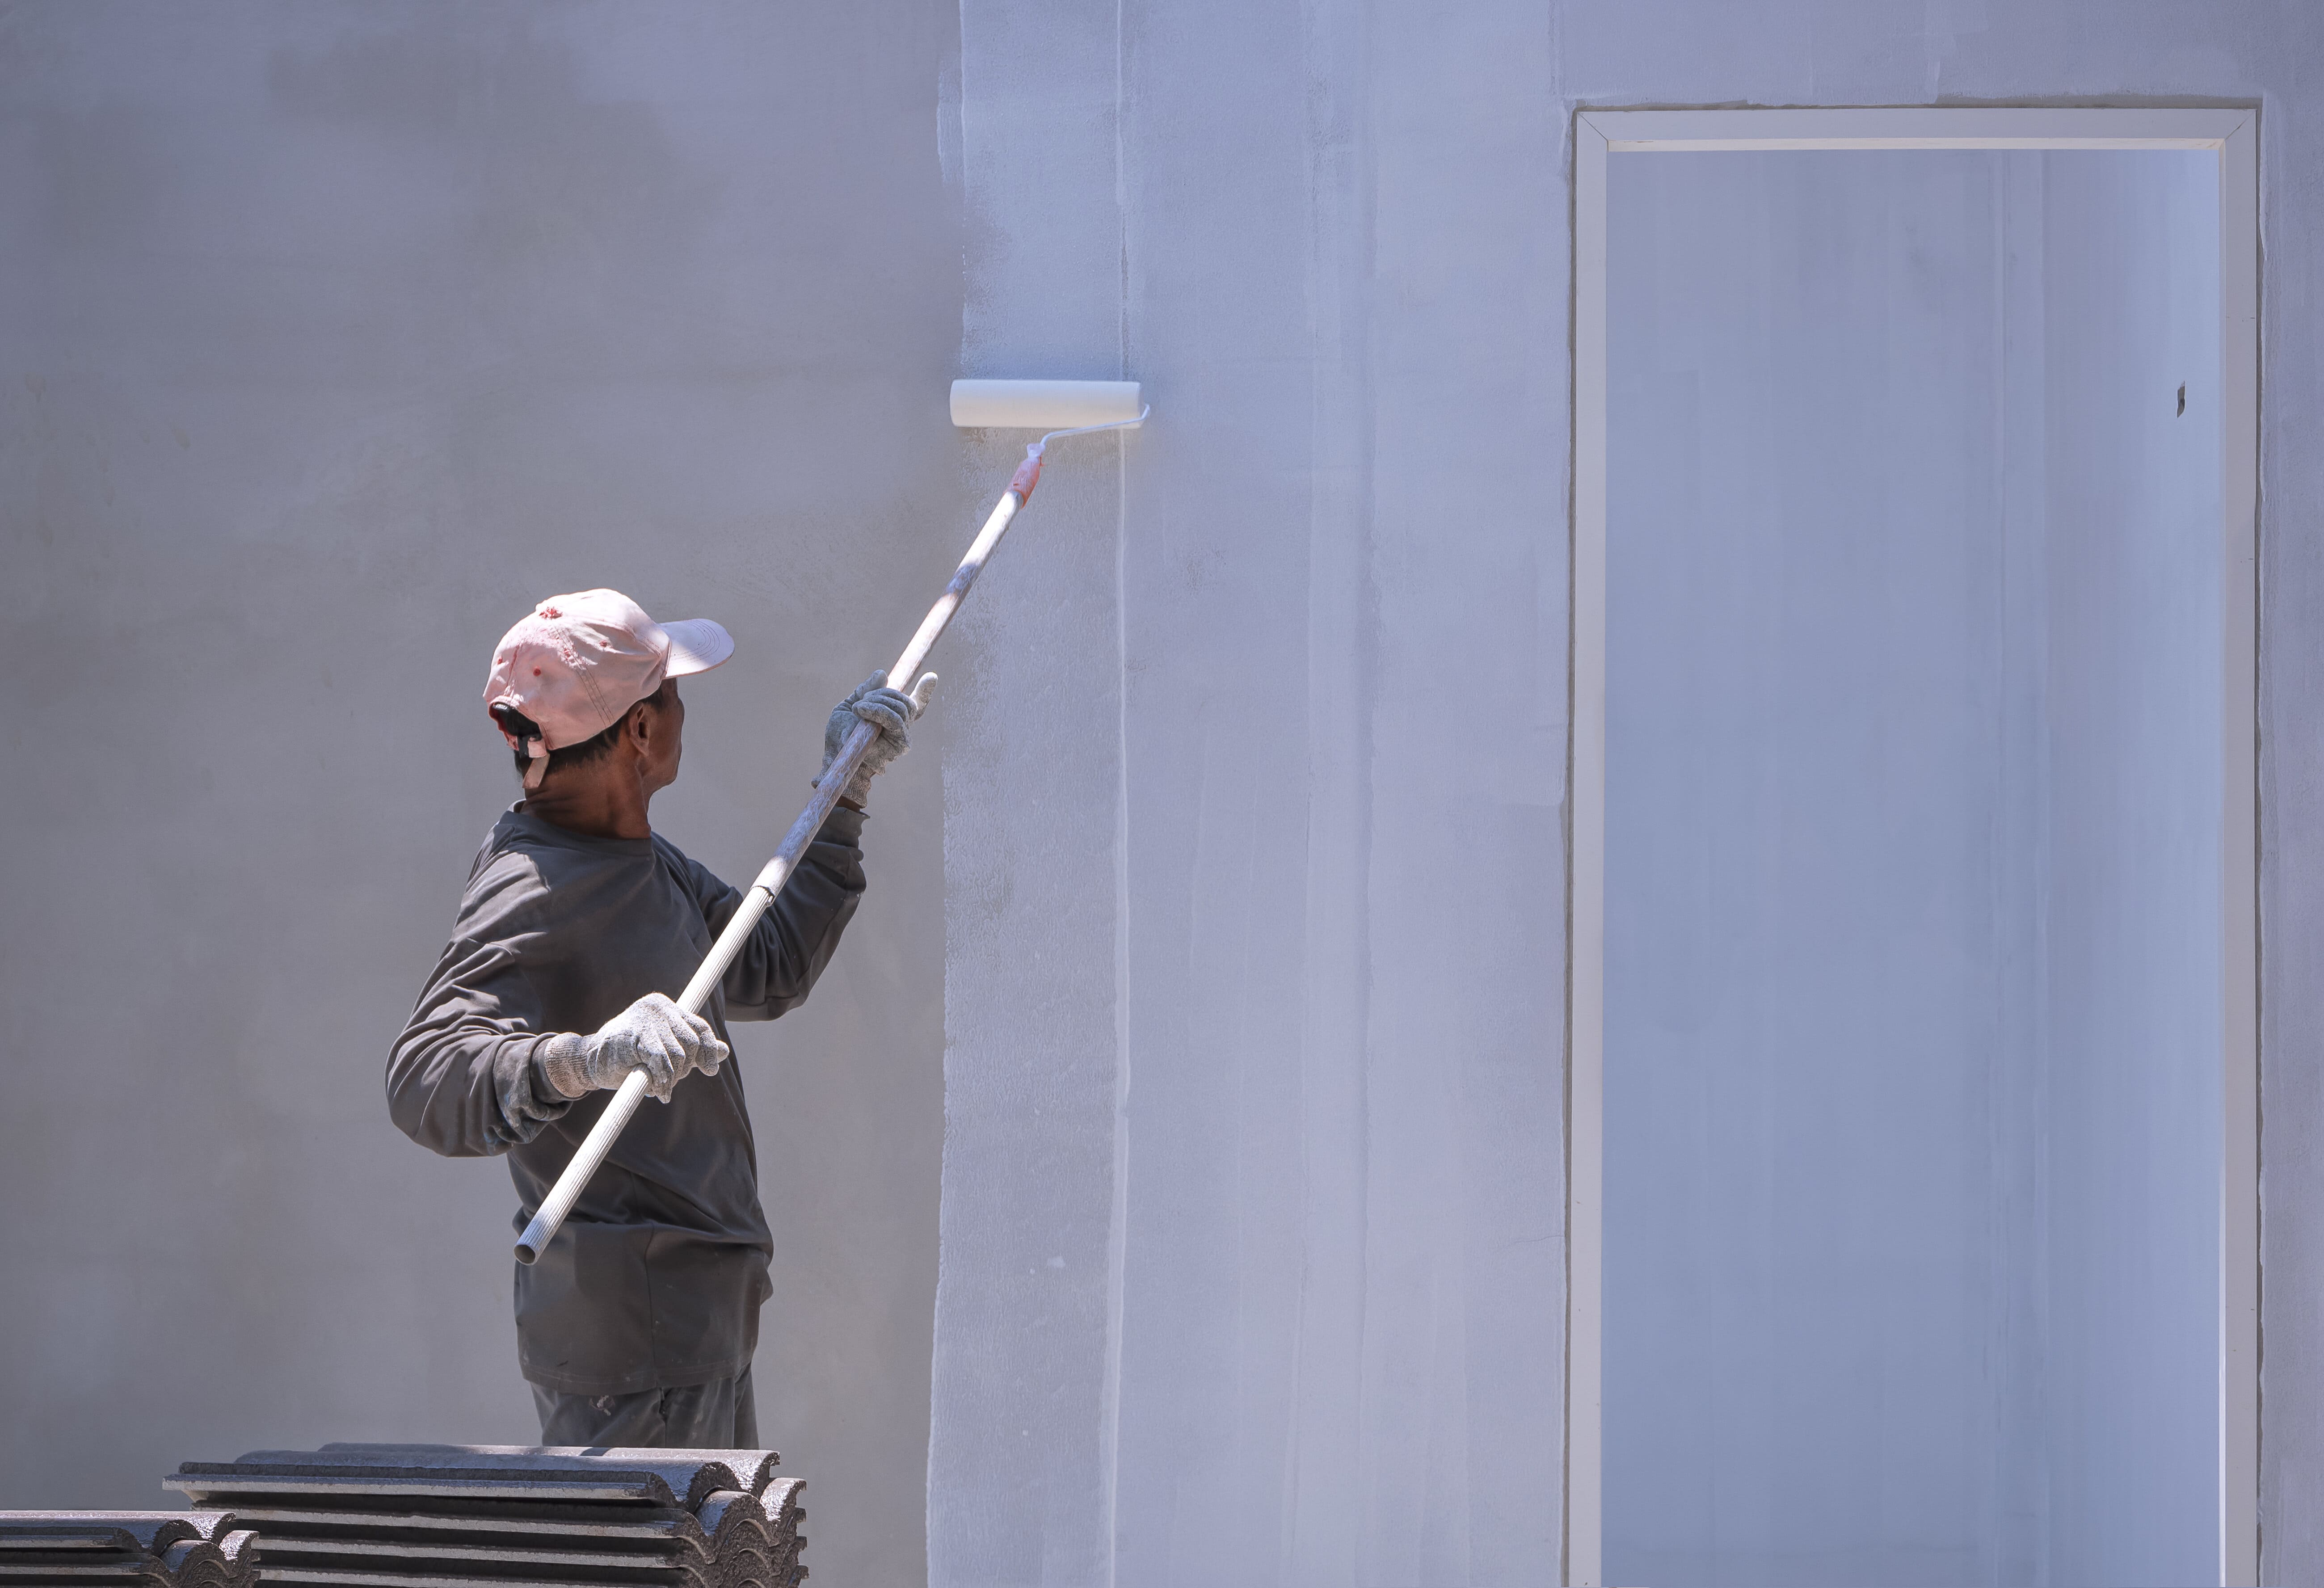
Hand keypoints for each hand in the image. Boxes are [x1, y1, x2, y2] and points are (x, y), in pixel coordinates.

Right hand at [540, 992, 728, 1104]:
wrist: (590, 1061)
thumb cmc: (630, 1056)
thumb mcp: (666, 1049)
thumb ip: (693, 1049)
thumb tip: (725, 1051)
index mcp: (666, 1007)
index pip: (699, 1028)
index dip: (709, 1051)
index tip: (711, 1072)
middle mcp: (657, 1007)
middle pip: (690, 1043)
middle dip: (686, 1068)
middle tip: (671, 1083)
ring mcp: (643, 1020)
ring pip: (677, 1054)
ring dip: (673, 1078)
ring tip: (661, 1087)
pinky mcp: (631, 1036)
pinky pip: (660, 1061)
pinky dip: (663, 1079)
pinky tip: (658, 1091)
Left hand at [818, 669, 936, 805]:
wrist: (836, 753)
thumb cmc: (841, 734)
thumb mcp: (852, 705)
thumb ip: (867, 690)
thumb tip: (882, 674)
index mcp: (894, 718)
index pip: (916, 705)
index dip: (925, 692)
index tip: (931, 677)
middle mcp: (902, 728)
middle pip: (906, 702)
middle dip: (884, 693)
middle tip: (863, 698)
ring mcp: (902, 737)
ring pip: (901, 709)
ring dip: (878, 702)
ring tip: (859, 708)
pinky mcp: (900, 746)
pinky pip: (895, 720)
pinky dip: (878, 711)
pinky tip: (861, 710)